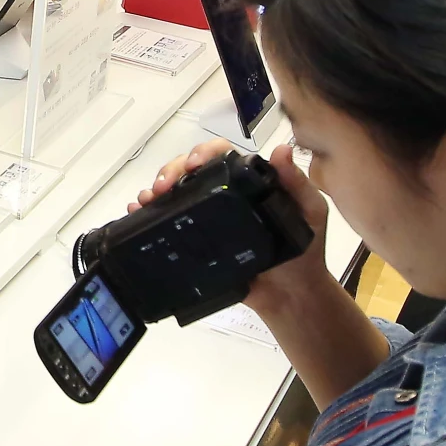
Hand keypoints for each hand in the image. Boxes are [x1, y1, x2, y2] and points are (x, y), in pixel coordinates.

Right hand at [132, 141, 329, 313]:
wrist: (291, 295)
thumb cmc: (304, 251)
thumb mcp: (310, 212)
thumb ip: (297, 184)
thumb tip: (282, 150)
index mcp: (249, 182)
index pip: (221, 156)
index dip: (202, 153)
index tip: (192, 164)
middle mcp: (225, 194)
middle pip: (191, 171)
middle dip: (171, 172)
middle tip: (162, 187)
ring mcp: (209, 218)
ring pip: (176, 194)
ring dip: (156, 191)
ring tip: (145, 200)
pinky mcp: (197, 242)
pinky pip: (171, 224)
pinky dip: (149, 215)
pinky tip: (136, 213)